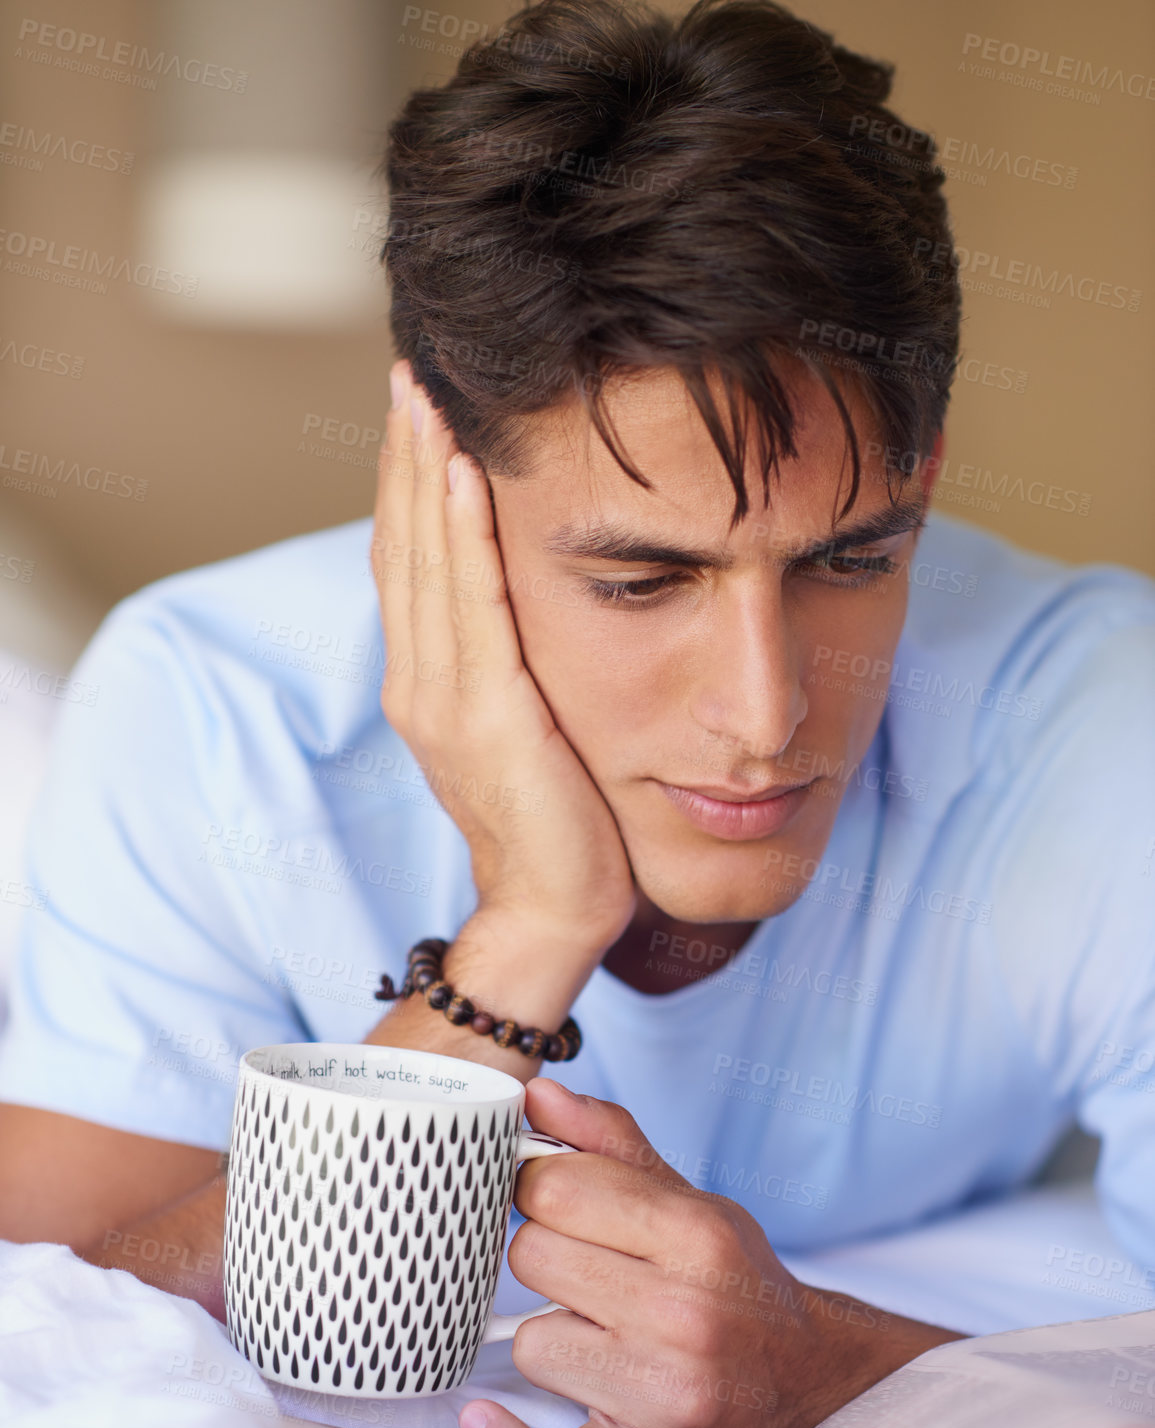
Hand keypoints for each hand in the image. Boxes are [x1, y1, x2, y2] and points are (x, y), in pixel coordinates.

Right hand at [373, 363, 635, 952]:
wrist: (558, 909)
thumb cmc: (560, 820)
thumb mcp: (525, 723)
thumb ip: (508, 661)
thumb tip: (525, 596)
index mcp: (428, 682)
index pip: (410, 561)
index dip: (408, 481)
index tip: (419, 407)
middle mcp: (422, 683)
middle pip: (404, 545)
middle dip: (406, 454)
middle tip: (411, 370)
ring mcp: (447, 700)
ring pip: (426, 562)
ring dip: (424, 472)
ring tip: (426, 393)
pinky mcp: (488, 715)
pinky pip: (472, 609)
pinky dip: (463, 536)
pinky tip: (464, 475)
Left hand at [459, 1080, 959, 1427]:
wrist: (810, 1382)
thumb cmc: (737, 1285)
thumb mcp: (692, 1202)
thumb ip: (611, 1145)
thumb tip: (537, 1093)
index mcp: (697, 1237)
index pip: (557, 1186)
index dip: (543, 1186)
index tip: (558, 1200)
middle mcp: (683, 1314)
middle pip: (531, 1256)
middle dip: (549, 1258)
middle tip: (587, 1272)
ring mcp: (663, 1394)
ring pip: (530, 1343)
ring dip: (554, 1339)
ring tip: (605, 1339)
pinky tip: (487, 1420)